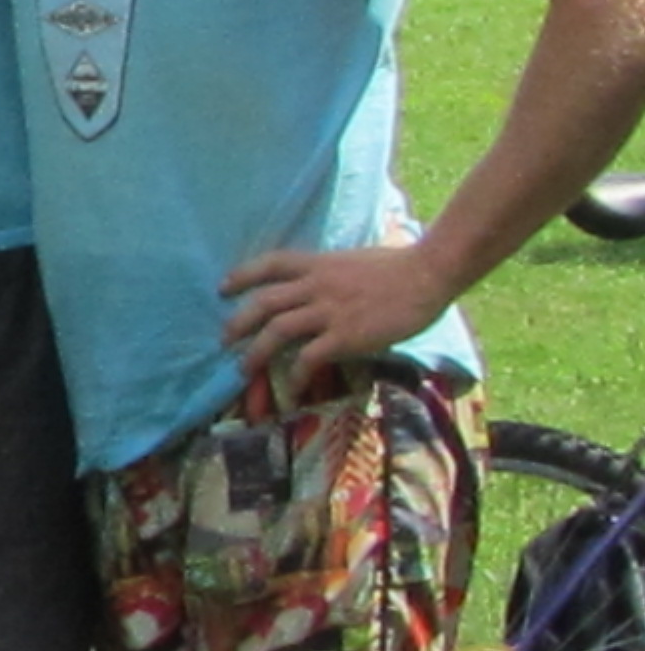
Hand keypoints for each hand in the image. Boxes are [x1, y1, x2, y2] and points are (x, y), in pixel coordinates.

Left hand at [222, 243, 450, 385]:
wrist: (427, 274)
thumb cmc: (399, 266)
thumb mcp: (353, 261)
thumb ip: (331, 274)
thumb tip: (317, 288)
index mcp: (318, 264)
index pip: (270, 264)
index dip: (242, 275)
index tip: (222, 288)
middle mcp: (316, 286)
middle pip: (263, 302)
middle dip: (238, 323)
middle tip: (224, 340)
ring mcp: (329, 311)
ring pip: (276, 331)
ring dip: (255, 353)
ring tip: (244, 369)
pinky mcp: (345, 336)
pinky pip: (308, 358)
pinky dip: (294, 376)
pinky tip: (290, 388)